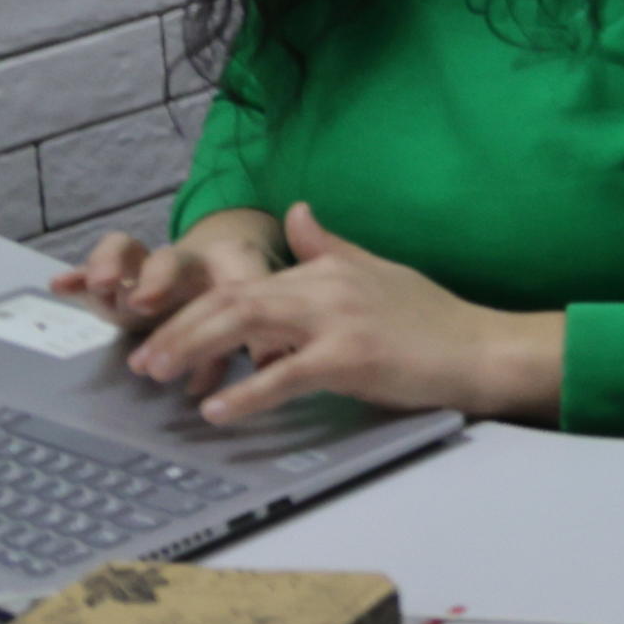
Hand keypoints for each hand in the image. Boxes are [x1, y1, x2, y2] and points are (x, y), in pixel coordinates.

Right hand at [52, 208, 278, 329]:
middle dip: (157, 281)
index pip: (230, 269)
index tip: (227, 315)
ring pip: (127, 250)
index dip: (226, 290)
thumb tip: (268, 370)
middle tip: (144, 304)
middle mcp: (185, 261)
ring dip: (112, 265)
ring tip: (101, 286)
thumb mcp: (253, 319)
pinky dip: (78, 274)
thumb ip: (257, 344)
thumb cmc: (236, 297)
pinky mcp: (118, 276)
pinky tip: (60, 284)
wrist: (216, 263)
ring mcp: (146, 267)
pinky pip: (94, 268)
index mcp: (228, 263)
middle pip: (170, 261)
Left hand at [121, 204, 565, 428]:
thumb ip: (329, 247)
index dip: (193, 307)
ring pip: (246, 324)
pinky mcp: (352, 357)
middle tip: (141, 361)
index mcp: (327, 268)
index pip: (243, 281)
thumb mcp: (377, 271)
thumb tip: (297, 213)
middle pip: (232, 298)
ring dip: (193, 349)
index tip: (158, 330)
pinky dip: (246, 392)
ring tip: (158, 375)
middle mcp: (327, 285)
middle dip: (177, 327)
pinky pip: (285, 374)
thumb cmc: (433, 319)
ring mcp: (339, 319)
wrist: (482, 348)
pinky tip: (217, 410)